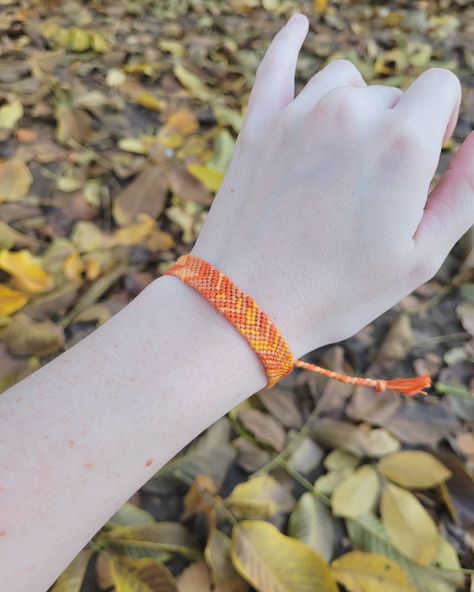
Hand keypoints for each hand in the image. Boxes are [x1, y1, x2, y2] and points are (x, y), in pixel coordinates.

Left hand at [192, 13, 472, 357]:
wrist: (245, 307)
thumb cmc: (339, 291)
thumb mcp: (422, 254)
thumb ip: (465, 188)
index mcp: (401, 142)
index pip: (440, 85)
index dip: (440, 118)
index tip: (426, 152)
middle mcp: (350, 113)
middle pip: (390, 91)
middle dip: (394, 126)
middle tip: (371, 188)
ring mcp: (298, 115)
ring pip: (343, 81)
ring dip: (353, 106)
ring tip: (342, 155)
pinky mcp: (257, 126)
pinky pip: (275, 66)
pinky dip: (288, 44)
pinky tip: (298, 26)